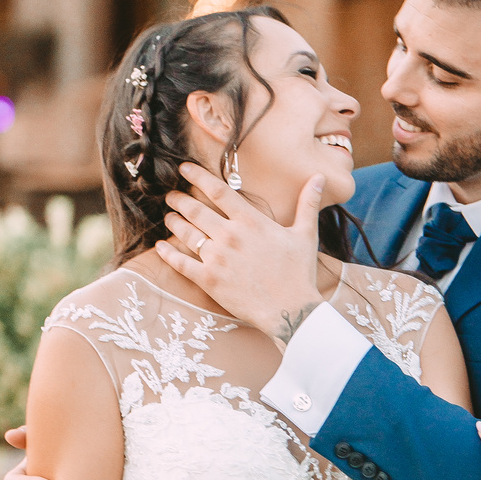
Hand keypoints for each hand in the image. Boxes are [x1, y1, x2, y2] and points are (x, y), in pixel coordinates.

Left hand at [156, 162, 326, 349]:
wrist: (291, 310)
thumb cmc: (299, 274)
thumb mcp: (306, 235)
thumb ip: (308, 204)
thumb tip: (319, 178)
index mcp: (251, 222)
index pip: (218, 191)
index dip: (198, 177)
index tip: (184, 169)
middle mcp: (230, 236)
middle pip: (196, 210)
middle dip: (180, 199)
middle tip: (171, 195)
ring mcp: (217, 258)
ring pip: (186, 233)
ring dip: (174, 222)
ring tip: (168, 216)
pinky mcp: (209, 281)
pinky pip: (181, 263)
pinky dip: (168, 254)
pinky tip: (160, 247)